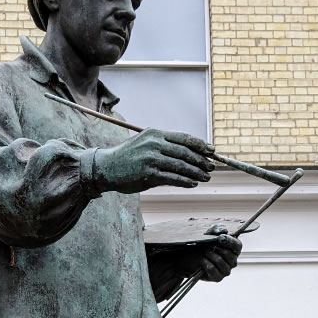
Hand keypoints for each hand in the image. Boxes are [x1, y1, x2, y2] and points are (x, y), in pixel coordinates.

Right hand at [93, 129, 214, 194]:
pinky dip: (185, 181)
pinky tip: (193, 184)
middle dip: (201, 160)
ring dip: (196, 172)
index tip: (212, 151)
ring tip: (206, 177)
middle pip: (185, 152)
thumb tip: (188, 157)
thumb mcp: (144, 145)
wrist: (105, 168)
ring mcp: (151, 158)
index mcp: (154, 133)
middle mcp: (154, 143)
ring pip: (181, 166)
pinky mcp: (148, 174)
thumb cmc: (126, 158)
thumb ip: (164, 149)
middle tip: (211, 167)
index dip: (200, 145)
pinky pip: (172, 178)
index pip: (183, 138)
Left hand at [175, 234, 241, 282]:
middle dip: (216, 249)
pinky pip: (213, 269)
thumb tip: (224, 230)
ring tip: (204, 252)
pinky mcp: (218, 278)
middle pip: (229, 254)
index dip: (230, 242)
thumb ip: (216, 229)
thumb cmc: (203, 245)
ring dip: (210, 255)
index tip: (220, 238)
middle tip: (207, 246)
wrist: (189, 258)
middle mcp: (233, 261)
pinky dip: (205, 263)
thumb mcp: (208, 234)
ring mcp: (226, 271)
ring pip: (220, 261)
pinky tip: (202, 260)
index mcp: (234, 250)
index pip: (238, 246)